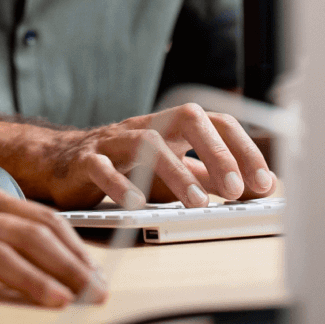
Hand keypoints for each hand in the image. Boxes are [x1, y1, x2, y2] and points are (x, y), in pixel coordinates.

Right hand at [47, 102, 275, 209]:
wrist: (60, 162)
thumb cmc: (122, 167)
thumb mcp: (170, 170)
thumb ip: (207, 177)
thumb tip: (254, 189)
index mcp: (169, 128)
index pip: (214, 122)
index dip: (242, 148)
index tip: (264, 182)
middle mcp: (144, 127)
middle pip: (185, 118)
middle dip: (215, 151)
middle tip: (235, 189)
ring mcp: (113, 142)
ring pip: (146, 142)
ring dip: (175, 173)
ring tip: (197, 203)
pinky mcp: (85, 162)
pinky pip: (102, 168)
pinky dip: (121, 185)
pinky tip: (138, 205)